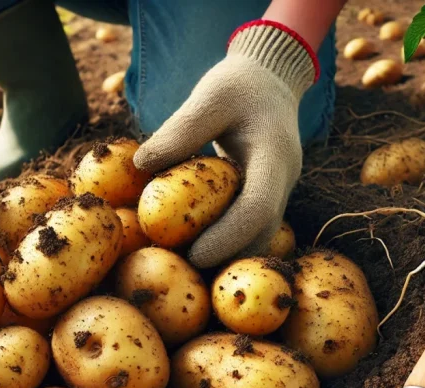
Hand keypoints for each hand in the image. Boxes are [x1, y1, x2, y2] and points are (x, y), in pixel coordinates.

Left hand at [134, 22, 317, 267]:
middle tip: (179, 269)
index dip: (228, 237)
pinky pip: (247, 230)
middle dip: (224, 257)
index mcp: (275, 156)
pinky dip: (223, 243)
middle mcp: (283, 182)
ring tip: (180, 264)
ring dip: (224, 256)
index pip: (259, 208)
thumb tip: (141, 164)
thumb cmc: (239, 85)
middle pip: (261, 234)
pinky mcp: (264, 198)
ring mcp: (277, 193)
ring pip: (257, 238)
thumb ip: (181, 128)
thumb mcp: (210, 95)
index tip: (193, 255)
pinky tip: (189, 249)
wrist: (270, 81)